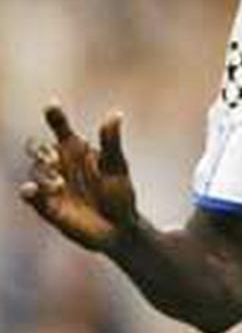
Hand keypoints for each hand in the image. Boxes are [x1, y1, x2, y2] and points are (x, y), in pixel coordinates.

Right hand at [19, 104, 137, 252]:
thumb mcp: (117, 167)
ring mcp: (52, 185)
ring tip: (60, 184)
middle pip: (40, 149)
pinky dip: (29, 191)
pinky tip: (31, 190)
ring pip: (36, 172)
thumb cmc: (119, 193)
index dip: (55, 116)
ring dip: (43, 174)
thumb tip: (115, 114)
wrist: (118, 228)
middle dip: (41, 151)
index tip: (52, 104)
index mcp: (77, 151)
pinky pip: (32, 196)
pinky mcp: (47, 206)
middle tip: (55, 159)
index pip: (61, 129)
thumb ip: (111, 142)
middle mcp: (61, 165)